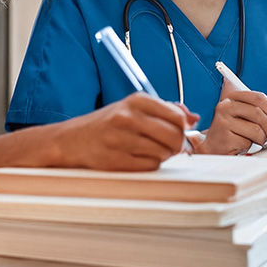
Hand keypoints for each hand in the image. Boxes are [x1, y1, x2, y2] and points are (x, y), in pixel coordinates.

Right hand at [55, 93, 198, 170]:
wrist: (71, 140)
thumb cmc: (108, 124)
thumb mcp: (133, 108)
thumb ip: (165, 109)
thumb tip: (194, 118)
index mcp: (136, 101)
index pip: (177, 116)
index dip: (183, 128)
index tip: (178, 131)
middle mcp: (128, 117)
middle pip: (173, 136)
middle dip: (176, 145)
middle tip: (168, 146)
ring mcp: (120, 139)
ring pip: (163, 153)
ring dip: (161, 155)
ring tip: (148, 150)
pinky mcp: (115, 160)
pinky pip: (149, 166)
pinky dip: (149, 164)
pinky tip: (137, 158)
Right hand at [198, 77, 266, 154]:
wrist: (212, 147)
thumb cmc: (231, 132)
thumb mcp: (243, 117)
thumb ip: (258, 111)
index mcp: (231, 97)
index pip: (258, 98)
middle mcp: (225, 107)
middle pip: (258, 113)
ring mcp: (223, 121)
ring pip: (256, 129)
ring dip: (262, 139)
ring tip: (258, 141)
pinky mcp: (224, 137)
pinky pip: (248, 142)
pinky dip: (250, 147)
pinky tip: (243, 146)